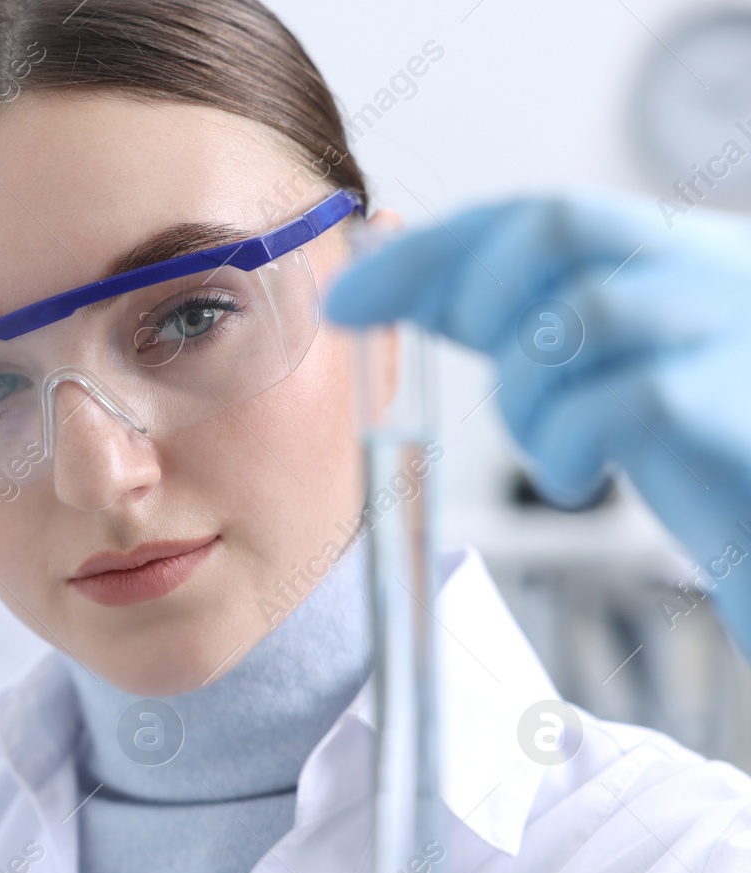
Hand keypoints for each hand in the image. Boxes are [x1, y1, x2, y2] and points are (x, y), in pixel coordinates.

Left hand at [326, 192, 750, 654]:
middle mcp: (714, 268)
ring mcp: (738, 328)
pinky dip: (567, 447)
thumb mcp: (603, 367)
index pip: (537, 211)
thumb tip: (389, 287)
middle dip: (475, 298)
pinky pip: (623, 402)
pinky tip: (578, 476)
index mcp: (678, 252)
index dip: (430, 250)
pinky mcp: (741, 404)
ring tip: (550, 446)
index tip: (347, 297)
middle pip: (558, 227)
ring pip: (579, 315)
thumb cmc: (701, 453)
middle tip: (479, 367)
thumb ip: (515, 320)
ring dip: (525, 395)